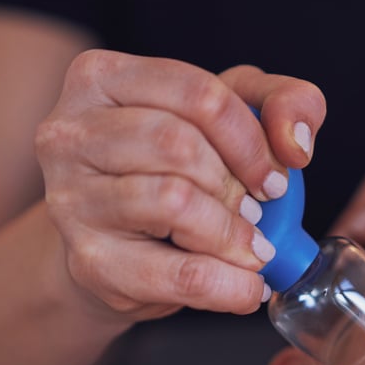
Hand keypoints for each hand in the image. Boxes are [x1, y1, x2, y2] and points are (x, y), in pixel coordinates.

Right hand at [38, 50, 325, 320]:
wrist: (118, 245)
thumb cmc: (174, 168)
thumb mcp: (230, 114)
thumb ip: (281, 103)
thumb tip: (295, 142)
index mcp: (102, 77)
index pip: (198, 95)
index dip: (252, 141)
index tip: (275, 177)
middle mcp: (69, 133)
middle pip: (179, 145)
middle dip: (236, 186)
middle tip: (257, 213)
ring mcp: (70, 199)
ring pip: (173, 202)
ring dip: (232, 234)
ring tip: (250, 248)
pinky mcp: (89, 262)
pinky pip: (177, 273)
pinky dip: (228, 285)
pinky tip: (246, 287)